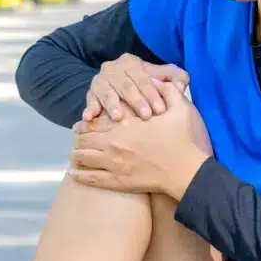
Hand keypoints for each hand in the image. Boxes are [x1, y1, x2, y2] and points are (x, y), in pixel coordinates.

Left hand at [72, 80, 211, 197]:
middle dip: (79, 137)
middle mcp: (114, 141)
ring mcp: (113, 162)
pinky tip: (74, 173)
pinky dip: (79, 175)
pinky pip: (90, 178)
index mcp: (125, 123)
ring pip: (83, 157)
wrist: (186, 170)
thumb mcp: (181, 107)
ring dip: (76, 155)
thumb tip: (155, 79)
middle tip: (77, 139)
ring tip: (74, 155)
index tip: (84, 122)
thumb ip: (167, 89)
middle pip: (84, 138)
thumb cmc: (184, 139)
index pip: (96, 119)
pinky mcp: (117, 181)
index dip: (87, 121)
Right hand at [85, 53, 189, 121]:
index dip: (152, 93)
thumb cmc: (145, 85)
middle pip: (126, 86)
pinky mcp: (90, 93)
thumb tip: (181, 86)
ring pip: (107, 93)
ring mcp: (100, 81)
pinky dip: (89, 109)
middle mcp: (112, 68)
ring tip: (118, 118)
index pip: (142, 78)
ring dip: (112, 105)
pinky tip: (89, 118)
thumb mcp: (162, 77)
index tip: (160, 109)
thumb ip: (176, 78)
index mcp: (130, 62)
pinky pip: (89, 101)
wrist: (118, 87)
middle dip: (136, 101)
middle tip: (146, 116)